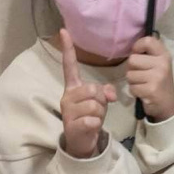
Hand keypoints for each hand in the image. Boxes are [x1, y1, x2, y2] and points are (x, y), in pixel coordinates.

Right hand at [60, 29, 116, 157]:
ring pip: (94, 105)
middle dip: (101, 101)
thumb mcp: (100, 103)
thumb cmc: (89, 117)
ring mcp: (68, 111)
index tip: (64, 31)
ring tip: (93, 119)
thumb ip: (104, 92)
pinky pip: (92, 120)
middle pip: (92, 89)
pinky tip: (91, 128)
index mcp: (72, 88)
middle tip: (97, 110)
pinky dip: (96, 124)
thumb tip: (109, 93)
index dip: (68, 50)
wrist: (81, 142)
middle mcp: (67, 97)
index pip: (69, 66)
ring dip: (100, 114)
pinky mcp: (71, 125)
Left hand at [127, 36, 173, 121]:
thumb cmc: (159, 81)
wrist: (167, 103)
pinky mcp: (151, 90)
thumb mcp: (158, 64)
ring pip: (130, 74)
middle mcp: (162, 64)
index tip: (137, 54)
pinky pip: (132, 87)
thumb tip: (132, 48)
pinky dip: (134, 91)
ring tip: (142, 84)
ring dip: (133, 81)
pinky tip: (143, 92)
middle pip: (132, 59)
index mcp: (164, 55)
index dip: (137, 47)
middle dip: (132, 69)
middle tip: (140, 75)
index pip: (147, 41)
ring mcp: (157, 77)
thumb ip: (148, 54)